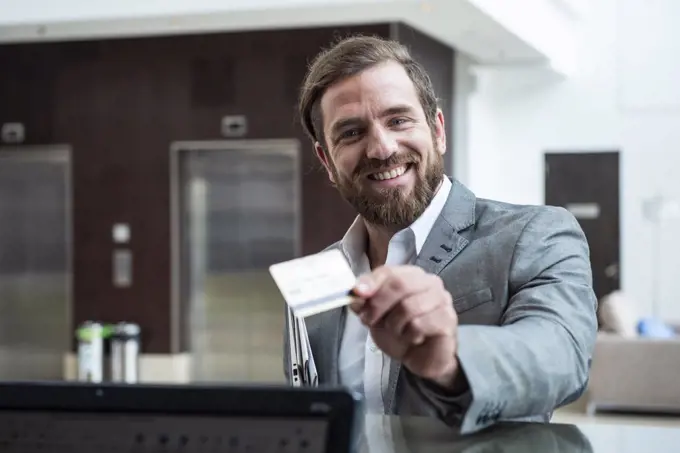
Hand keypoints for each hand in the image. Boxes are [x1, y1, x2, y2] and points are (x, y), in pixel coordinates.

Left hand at [350, 265, 459, 387]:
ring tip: (396, 332)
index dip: (371, 281)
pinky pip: (419, 325)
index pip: (389, 271)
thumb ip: (365, 302)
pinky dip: (409, 335)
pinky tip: (413, 339)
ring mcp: (442, 300)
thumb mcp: (376, 316)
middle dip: (378, 304)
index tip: (358, 293)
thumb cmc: (401, 332)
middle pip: (399, 284)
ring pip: (408, 306)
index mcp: (411, 275)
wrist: (422, 358)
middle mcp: (430, 282)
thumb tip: (355, 292)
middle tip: (368, 320)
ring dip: (394, 324)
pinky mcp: (448, 320)